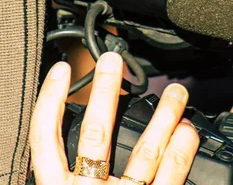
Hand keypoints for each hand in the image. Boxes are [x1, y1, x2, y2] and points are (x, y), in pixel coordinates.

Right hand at [30, 52, 198, 184]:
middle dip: (105, 90)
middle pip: (95, 133)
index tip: (60, 69)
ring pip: (145, 151)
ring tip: (176, 92)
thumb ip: (59, 173)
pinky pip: (169, 176)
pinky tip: (188, 130)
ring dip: (164, 116)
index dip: (50, 100)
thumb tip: (57, 145)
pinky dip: (181, 151)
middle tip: (113, 60)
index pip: (44, 139)